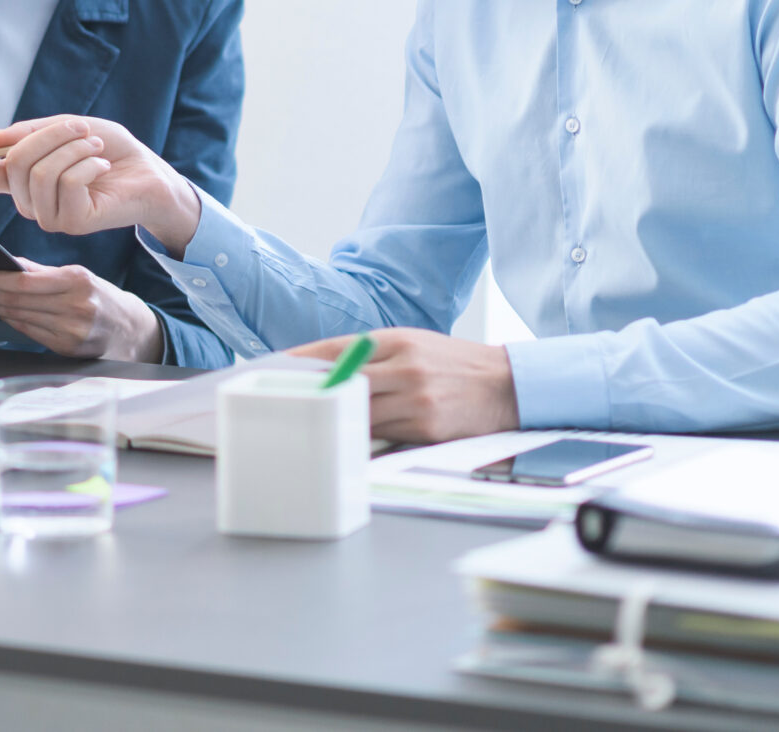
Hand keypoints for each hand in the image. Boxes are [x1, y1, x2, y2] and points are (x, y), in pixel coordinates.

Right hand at [0, 118, 203, 254]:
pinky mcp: (72, 223)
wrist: (149, 173)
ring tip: (96, 147)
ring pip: (41, 172)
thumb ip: (29, 133)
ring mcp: (50, 216)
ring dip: (73, 147)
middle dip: (51, 134)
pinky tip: (103, 166)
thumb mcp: (65, 129)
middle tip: (81, 129)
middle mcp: (30, 201)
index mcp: (22, 179)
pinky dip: (88, 163)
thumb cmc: (109, 150)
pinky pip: (67, 182)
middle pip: (14, 163)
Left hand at [0, 259, 165, 361]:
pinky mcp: (66, 349)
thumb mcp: (79, 276)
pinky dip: (10, 322)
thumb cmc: (103, 298)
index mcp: (77, 281)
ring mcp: (71, 331)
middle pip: (17, 301)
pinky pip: (30, 333)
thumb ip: (43, 272)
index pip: (24, 281)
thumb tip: (10, 264)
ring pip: (20, 318)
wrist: (132, 330)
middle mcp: (75, 307)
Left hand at [291, 330, 518, 444]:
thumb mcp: (412, 345)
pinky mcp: (426, 429)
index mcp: (396, 340)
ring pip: (358, 413)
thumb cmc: (450, 363)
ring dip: (334, 419)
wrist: (505, 385)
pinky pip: (382, 435)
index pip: (335, 349)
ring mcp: (415, 400)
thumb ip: (371, 355)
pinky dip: (364, 436)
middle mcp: (404, 367)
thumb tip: (322, 370)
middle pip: (341, 383)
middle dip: (311, 393)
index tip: (273, 368)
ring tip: (309, 423)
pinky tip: (347, 438)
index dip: (300, 361)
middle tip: (282, 402)